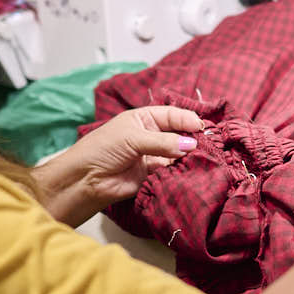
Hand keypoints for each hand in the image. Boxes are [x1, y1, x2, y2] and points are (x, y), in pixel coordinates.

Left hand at [35, 106, 204, 226]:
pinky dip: (183, 170)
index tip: (201, 126)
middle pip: (179, 133)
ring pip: (179, 153)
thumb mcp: (132, 138)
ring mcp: (153, 155)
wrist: (86, 179)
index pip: (172, 114)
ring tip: (202, 157)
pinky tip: (191, 169)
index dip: (187, 119)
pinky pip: (173, 170)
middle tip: (208, 143)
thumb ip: (162, 142)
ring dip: (189, 155)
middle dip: (192, 137)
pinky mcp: (154, 175)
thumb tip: (190, 144)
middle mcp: (151, 135)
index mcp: (144, 118)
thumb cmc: (102, 149)